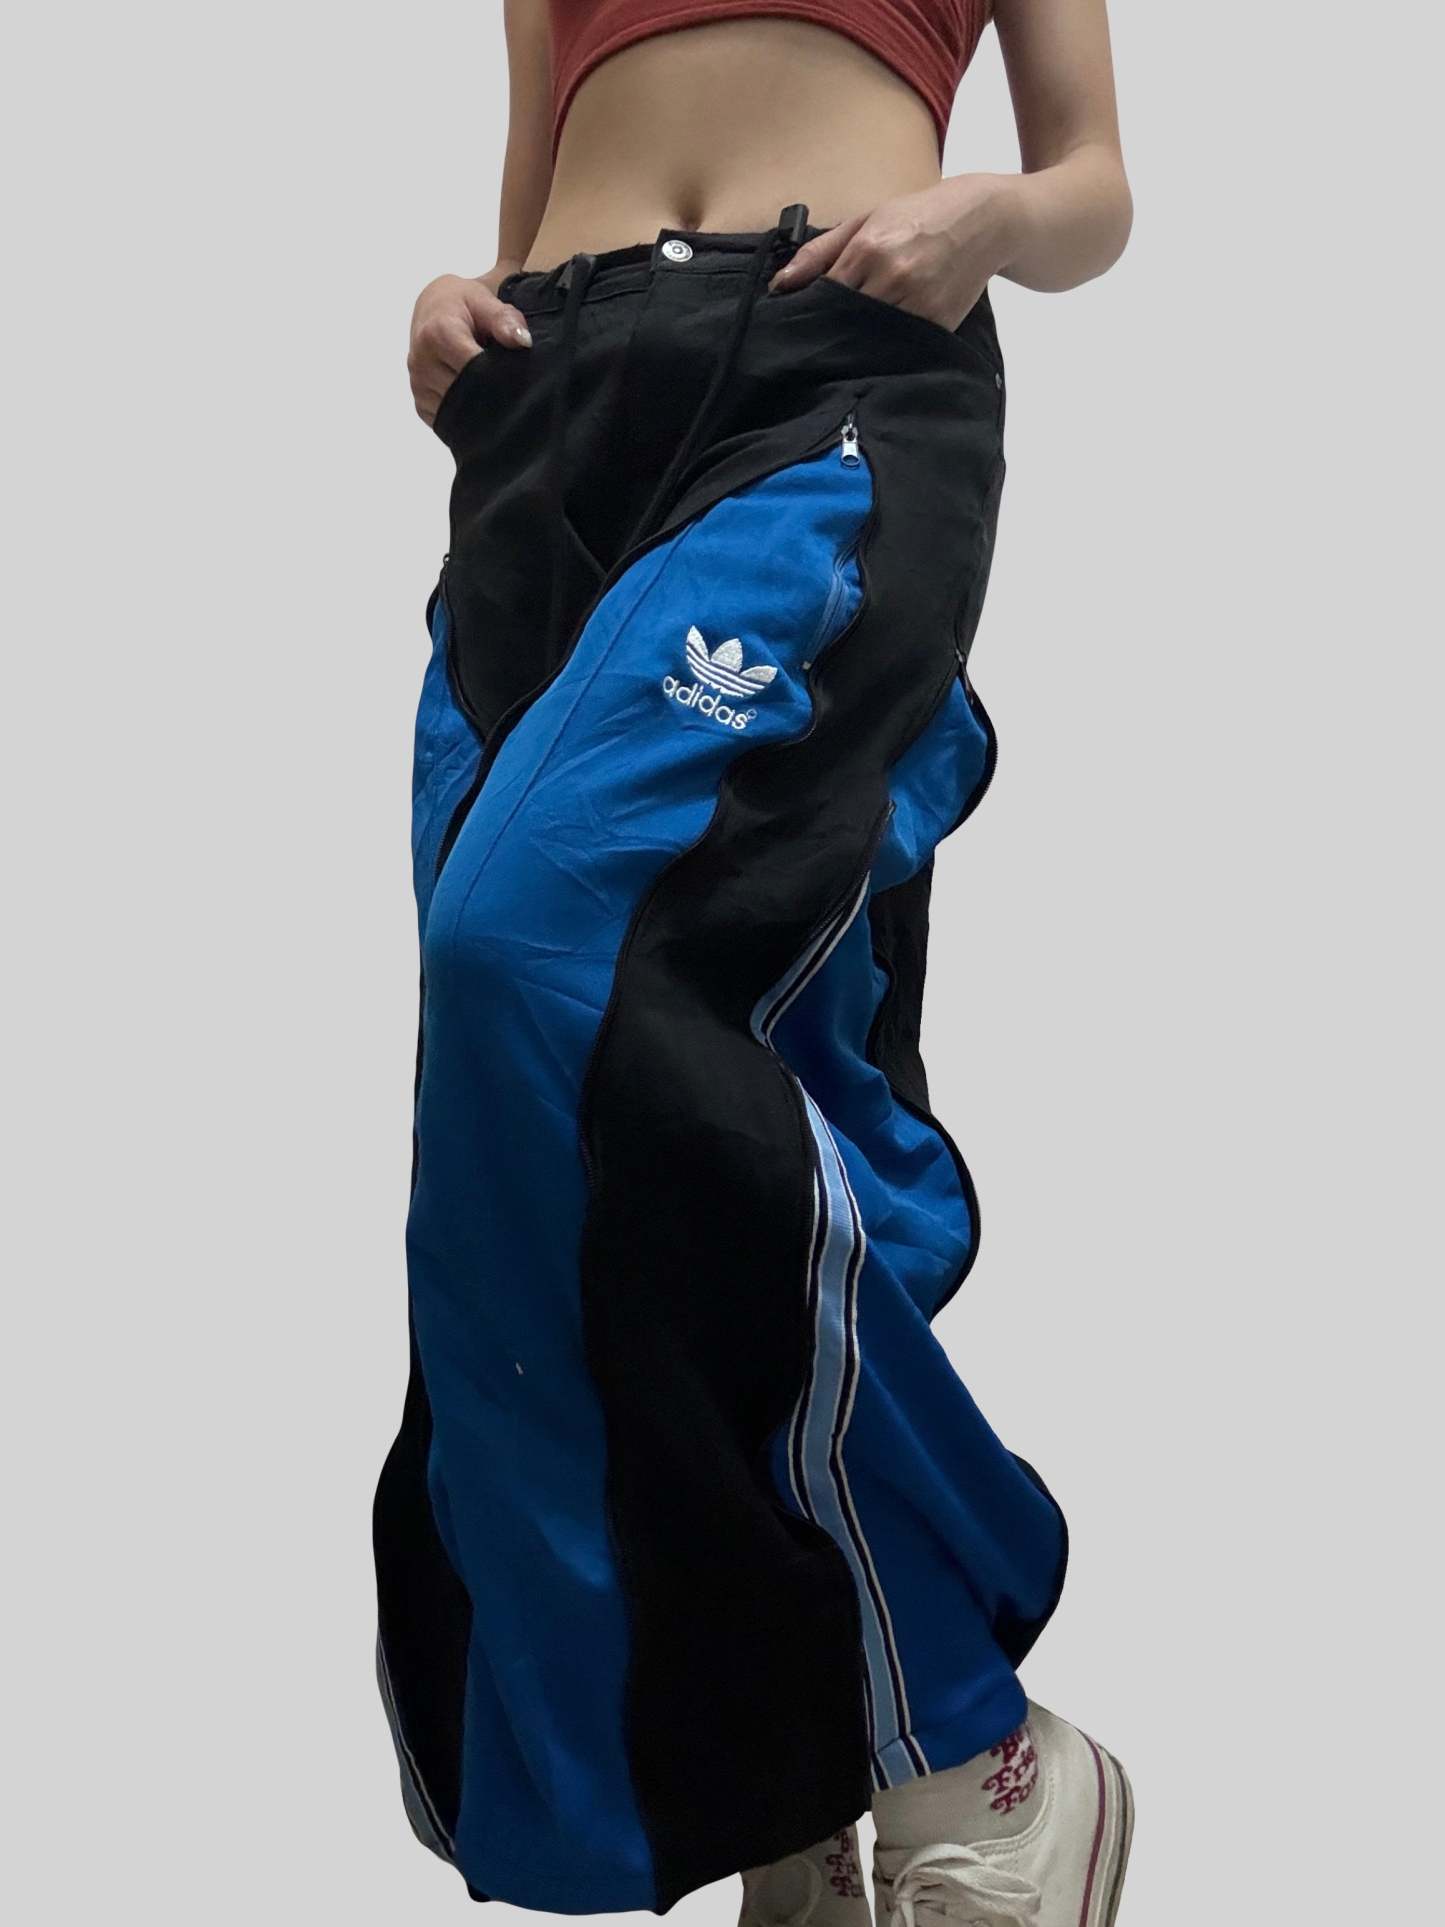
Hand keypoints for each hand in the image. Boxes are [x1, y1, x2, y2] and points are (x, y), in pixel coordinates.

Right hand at [408, 268, 531, 426]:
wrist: (434, 310)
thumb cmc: (463, 306)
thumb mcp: (485, 302)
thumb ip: (505, 320)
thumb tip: (523, 340)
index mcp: (436, 334)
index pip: (474, 369)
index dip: (498, 376)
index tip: (516, 376)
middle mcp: (421, 362)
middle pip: (466, 393)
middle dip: (491, 393)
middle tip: (510, 388)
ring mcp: (418, 386)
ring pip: (459, 412)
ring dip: (479, 407)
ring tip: (492, 390)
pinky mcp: (420, 405)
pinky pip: (449, 421)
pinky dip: (466, 416)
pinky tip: (477, 401)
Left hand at [769, 176, 1024, 330]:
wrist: (986, 220)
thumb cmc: (921, 215)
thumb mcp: (867, 219)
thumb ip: (820, 251)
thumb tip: (780, 285)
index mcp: (869, 248)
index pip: (823, 295)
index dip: (810, 311)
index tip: (799, 322)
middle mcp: (892, 278)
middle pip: (844, 322)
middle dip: (830, 331)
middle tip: (818, 341)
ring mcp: (918, 304)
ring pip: (870, 339)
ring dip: (856, 343)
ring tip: (848, 342)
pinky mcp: (938, 324)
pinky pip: (900, 346)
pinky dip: (886, 347)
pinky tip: (879, 343)